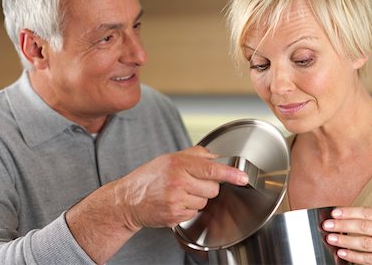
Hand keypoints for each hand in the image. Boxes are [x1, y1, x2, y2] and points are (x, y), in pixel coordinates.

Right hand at [113, 146, 247, 229]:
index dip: (230, 173)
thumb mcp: (170, 158)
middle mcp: (178, 181)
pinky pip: (195, 212)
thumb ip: (196, 155)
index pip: (211, 168)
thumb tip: (218, 157)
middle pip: (213, 188)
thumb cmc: (149, 177)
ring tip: (180, 193)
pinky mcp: (175, 216)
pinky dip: (189, 209)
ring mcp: (176, 200)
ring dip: (198, 198)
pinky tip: (176, 202)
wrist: (128, 199)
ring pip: (205, 201)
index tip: (242, 177)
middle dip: (207, 186)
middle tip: (191, 183)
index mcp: (178, 164)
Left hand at [322, 207, 371, 263]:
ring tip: (331, 238)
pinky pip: (369, 259)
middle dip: (343, 225)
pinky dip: (354, 256)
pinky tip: (342, 253)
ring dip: (345, 241)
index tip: (334, 212)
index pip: (367, 212)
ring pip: (365, 243)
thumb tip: (344, 217)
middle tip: (328, 225)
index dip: (349, 212)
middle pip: (364, 226)